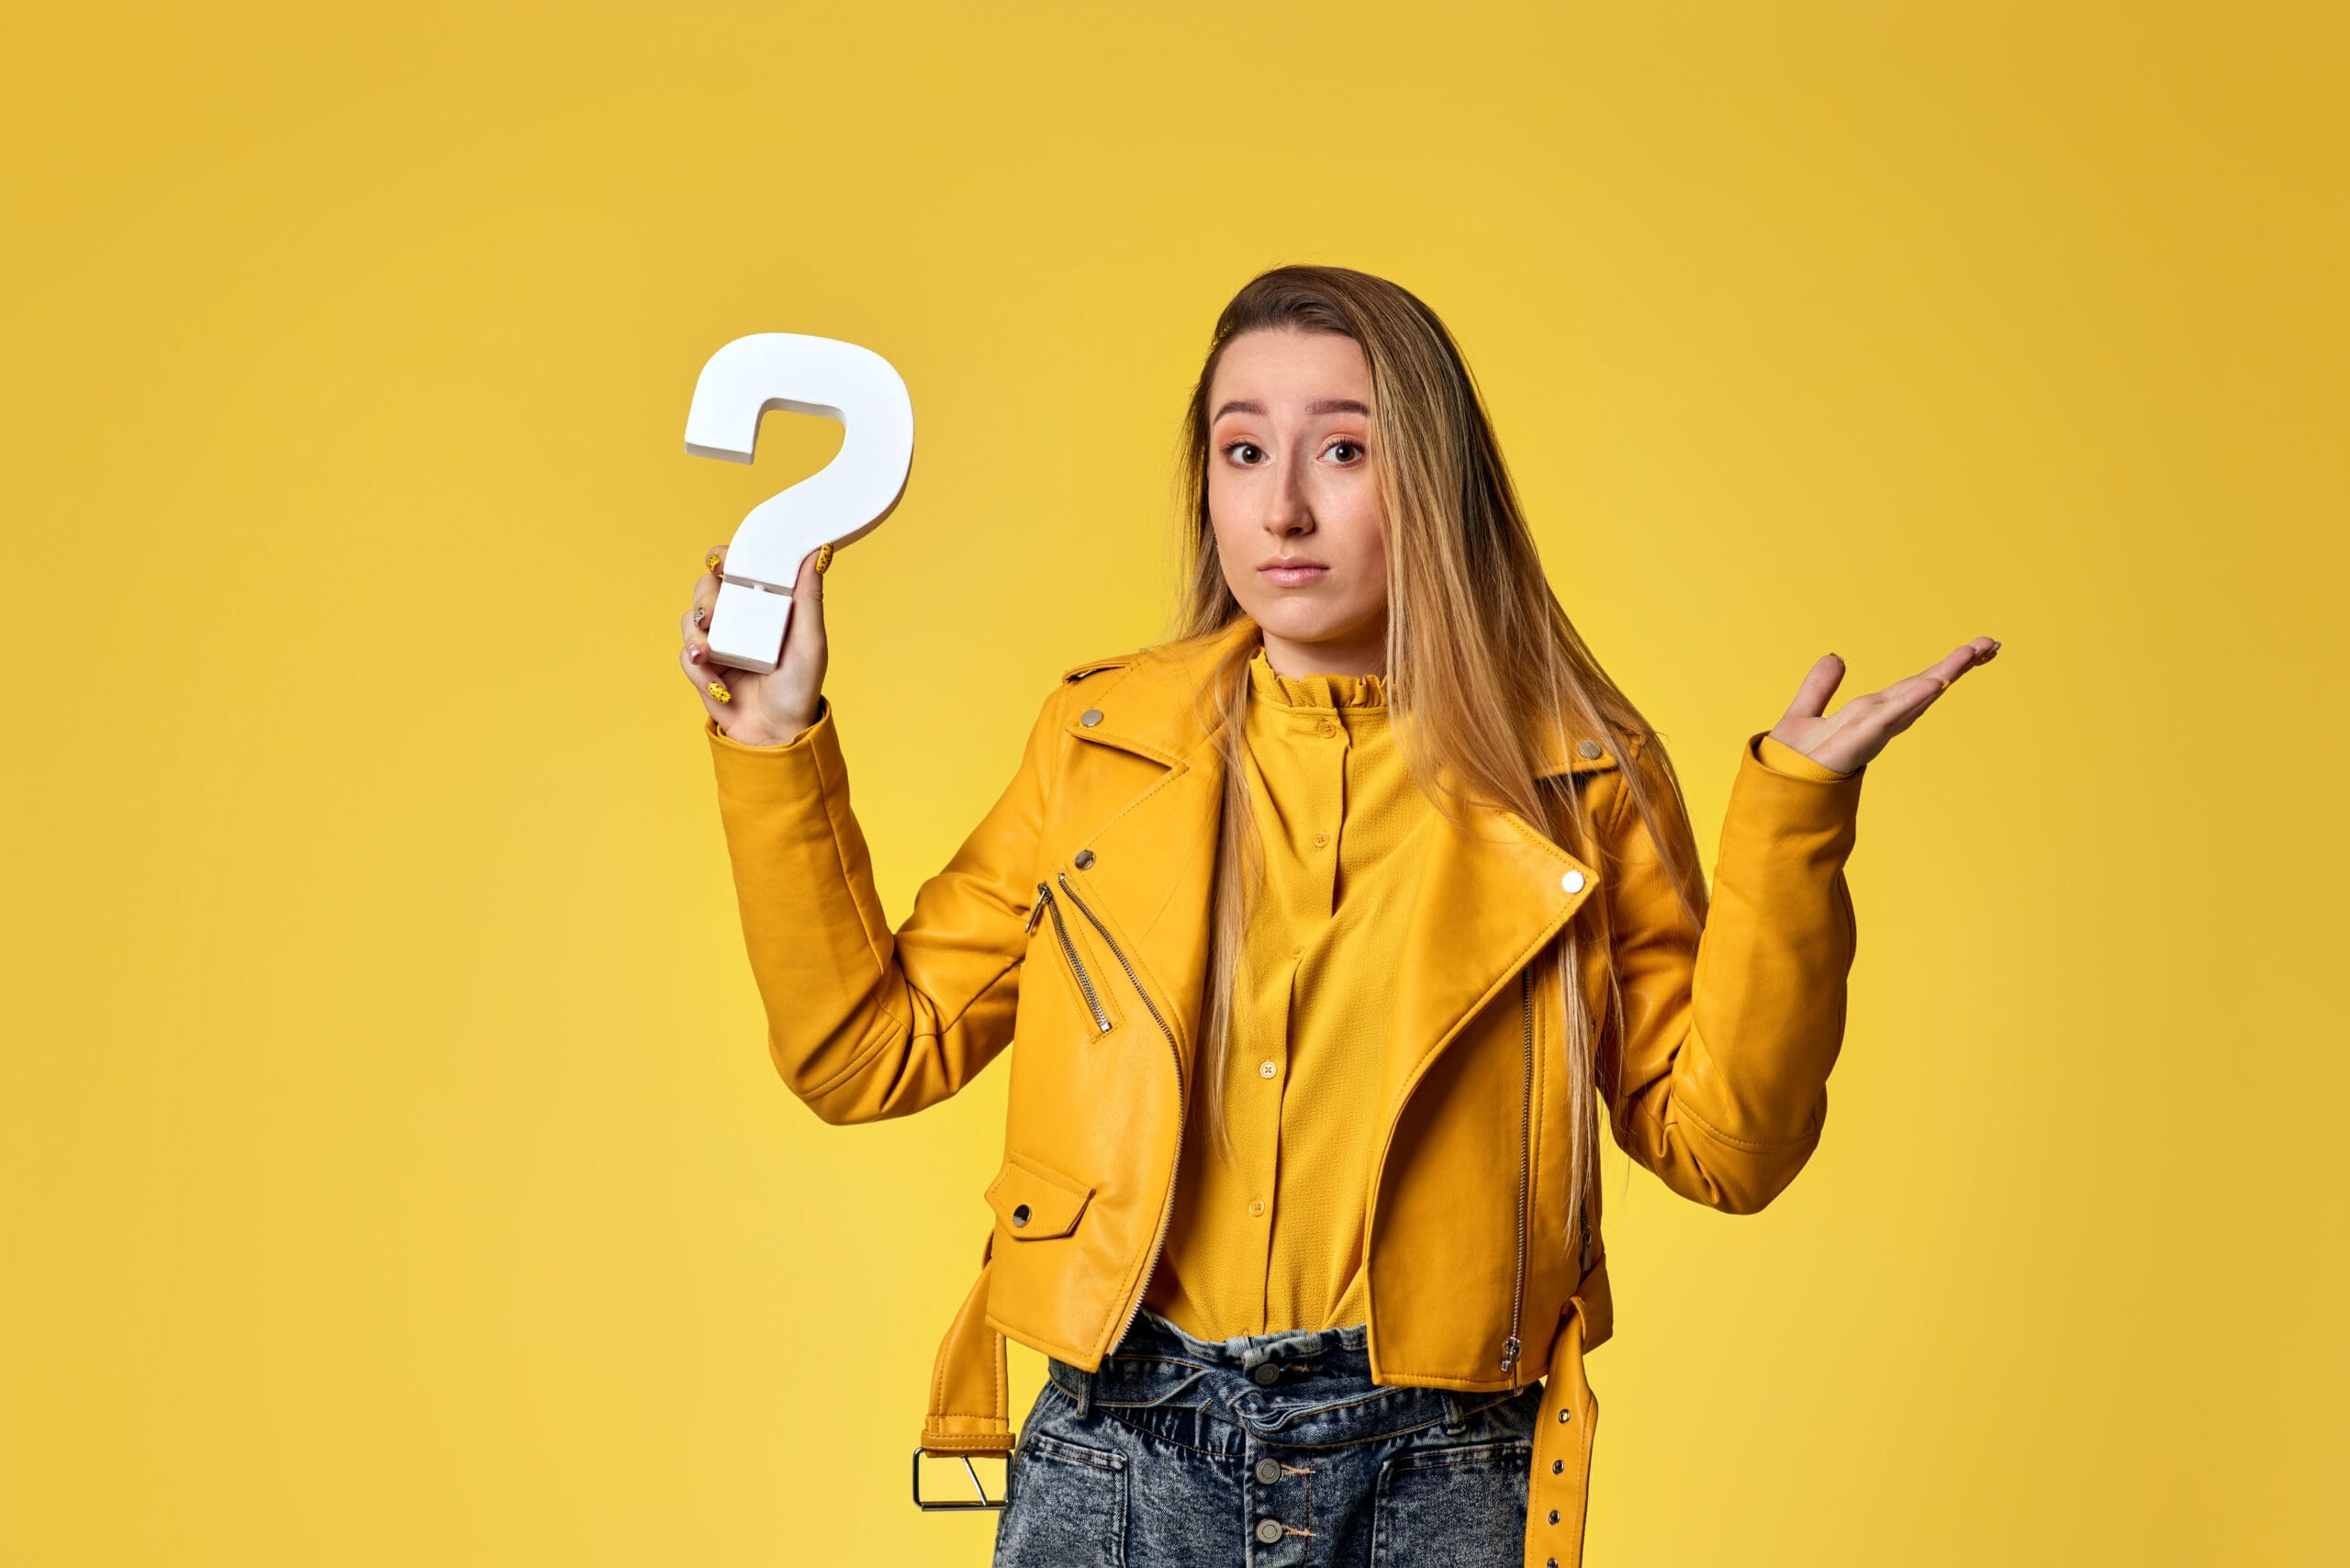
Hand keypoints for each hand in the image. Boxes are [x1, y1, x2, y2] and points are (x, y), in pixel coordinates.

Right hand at [679, 542, 830, 744]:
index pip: (736, 567)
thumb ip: (810, 597)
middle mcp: (738, 618)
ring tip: (709, 652)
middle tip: (714, 615)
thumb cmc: (801, 686)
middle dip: (705, 596)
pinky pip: (687, 655)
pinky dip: (699, 668)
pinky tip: (718, 684)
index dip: (724, 557)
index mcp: (763, 604)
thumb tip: (819, 552)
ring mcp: (718, 641)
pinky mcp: (703, 667)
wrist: (780, 731)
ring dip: (695, 632)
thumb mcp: (811, 640)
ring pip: (690, 619)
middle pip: (705, 587)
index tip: (722, 561)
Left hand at [1768, 636, 2000, 774]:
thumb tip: (1837, 657)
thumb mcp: (1801, 715)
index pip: (1909, 687)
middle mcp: (1871, 726)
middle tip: (1990, 643)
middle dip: (1954, 667)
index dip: (1942, 668)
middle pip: (1918, 690)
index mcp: (1866, 717)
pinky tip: (1934, 686)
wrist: (1770, 801)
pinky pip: (1879, 722)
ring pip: (1906, 701)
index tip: (1976, 648)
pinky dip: (1908, 703)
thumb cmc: (1789, 766)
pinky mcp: (1845, 749)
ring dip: (1939, 677)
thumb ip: (1819, 687)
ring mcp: (1862, 737)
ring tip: (1971, 655)